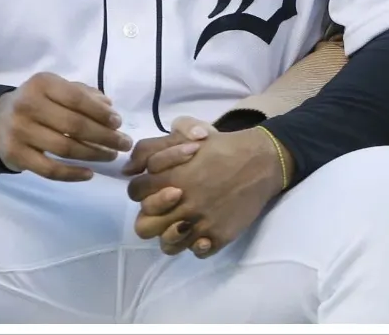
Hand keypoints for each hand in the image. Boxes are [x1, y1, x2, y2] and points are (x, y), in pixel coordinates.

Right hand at [0, 72, 132, 181]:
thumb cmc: (35, 103)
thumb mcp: (55, 90)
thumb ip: (82, 94)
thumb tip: (109, 108)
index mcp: (41, 84)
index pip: (77, 99)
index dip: (101, 113)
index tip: (119, 123)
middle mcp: (28, 105)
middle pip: (74, 125)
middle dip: (105, 136)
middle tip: (124, 144)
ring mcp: (20, 132)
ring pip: (65, 148)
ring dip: (94, 154)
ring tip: (111, 156)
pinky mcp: (16, 155)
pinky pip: (50, 170)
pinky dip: (73, 174)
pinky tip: (90, 173)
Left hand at [126, 122, 286, 258]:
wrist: (260, 161)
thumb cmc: (218, 147)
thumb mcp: (181, 135)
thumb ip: (148, 150)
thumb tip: (128, 170)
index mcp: (169, 178)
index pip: (135, 193)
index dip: (141, 190)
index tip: (154, 187)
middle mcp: (182, 204)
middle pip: (144, 226)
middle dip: (151, 216)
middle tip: (166, 208)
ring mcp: (200, 223)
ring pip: (168, 245)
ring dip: (170, 235)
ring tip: (181, 223)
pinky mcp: (219, 236)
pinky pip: (195, 252)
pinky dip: (196, 244)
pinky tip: (202, 231)